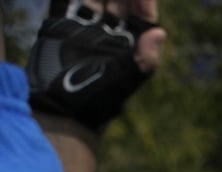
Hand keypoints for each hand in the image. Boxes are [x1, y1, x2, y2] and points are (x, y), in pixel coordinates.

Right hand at [28, 0, 166, 133]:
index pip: (140, 18)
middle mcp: (108, 37)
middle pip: (117, 4)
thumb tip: (160, 31)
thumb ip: (143, 58)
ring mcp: (83, 31)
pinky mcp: (59, 29)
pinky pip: (66, 2)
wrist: (59, 109)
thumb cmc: (96, 99)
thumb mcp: (123, 79)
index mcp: (128, 47)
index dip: (143, 3)